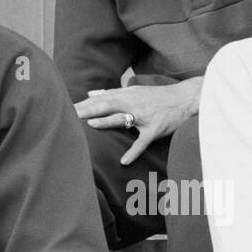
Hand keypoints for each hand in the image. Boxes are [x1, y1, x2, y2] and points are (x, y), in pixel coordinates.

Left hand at [74, 79, 201, 164]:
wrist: (187, 98)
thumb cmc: (160, 96)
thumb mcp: (136, 91)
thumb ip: (114, 93)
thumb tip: (92, 93)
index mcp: (126, 95)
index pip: (100, 98)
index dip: (83, 103)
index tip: (65, 108)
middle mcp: (133, 104)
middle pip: (106, 105)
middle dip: (87, 110)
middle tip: (70, 115)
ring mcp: (145, 117)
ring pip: (123, 119)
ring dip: (107, 121)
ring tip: (90, 125)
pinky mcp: (155, 129)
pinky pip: (143, 142)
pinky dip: (133, 152)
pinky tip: (124, 161)